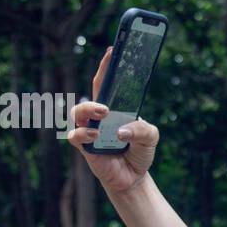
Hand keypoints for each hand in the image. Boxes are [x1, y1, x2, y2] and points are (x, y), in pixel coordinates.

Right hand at [65, 47, 159, 196]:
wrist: (134, 177)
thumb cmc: (139, 152)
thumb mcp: (151, 137)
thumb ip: (142, 130)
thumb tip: (122, 130)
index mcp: (114, 109)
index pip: (106, 83)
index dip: (107, 66)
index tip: (112, 49)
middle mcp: (99, 117)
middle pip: (89, 93)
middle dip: (96, 83)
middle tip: (111, 89)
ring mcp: (90, 131)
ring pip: (77, 112)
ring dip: (89, 109)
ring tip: (104, 113)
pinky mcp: (85, 148)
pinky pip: (75, 135)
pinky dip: (84, 133)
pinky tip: (96, 136)